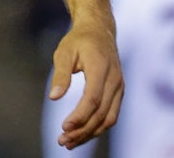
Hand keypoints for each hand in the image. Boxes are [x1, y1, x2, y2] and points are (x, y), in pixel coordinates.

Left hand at [47, 22, 122, 149]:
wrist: (100, 30)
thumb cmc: (79, 41)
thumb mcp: (64, 52)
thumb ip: (61, 75)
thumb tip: (53, 98)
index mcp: (101, 67)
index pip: (93, 98)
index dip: (80, 116)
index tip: (64, 127)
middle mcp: (114, 79)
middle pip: (101, 113)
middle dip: (83, 130)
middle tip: (62, 141)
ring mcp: (120, 87)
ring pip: (109, 118)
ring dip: (90, 133)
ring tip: (69, 142)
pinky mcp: (119, 92)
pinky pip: (111, 115)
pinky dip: (97, 127)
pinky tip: (82, 134)